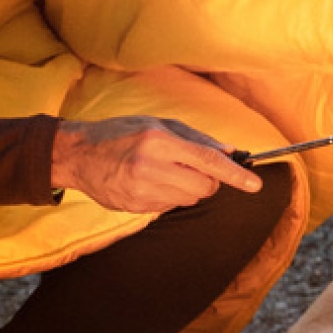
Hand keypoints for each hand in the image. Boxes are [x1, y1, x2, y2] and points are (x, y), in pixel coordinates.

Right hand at [51, 117, 261, 211]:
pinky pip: (169, 207)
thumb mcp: (159, 124)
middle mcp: (151, 168)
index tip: (255, 184)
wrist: (77, 155)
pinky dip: (170, 196)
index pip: (208, 162)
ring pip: (189, 199)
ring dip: (188, 188)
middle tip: (192, 168)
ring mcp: (141, 192)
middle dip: (208, 180)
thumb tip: (231, 152)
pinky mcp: (135, 207)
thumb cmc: (121, 133)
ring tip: (166, 172)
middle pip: (204, 186)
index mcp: (159, 142)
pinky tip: (150, 182)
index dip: (235, 175)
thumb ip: (198, 139)